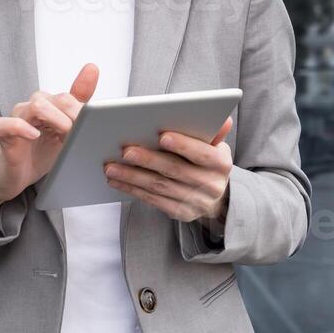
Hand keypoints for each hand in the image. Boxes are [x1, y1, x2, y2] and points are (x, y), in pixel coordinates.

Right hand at [0, 63, 98, 220]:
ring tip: (64, 136)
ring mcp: (17, 117)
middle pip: (56, 99)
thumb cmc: (40, 152)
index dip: (83, 109)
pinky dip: (21, 127)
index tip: (93, 120)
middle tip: (82, 134)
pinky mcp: (2, 133)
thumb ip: (81, 112)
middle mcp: (34, 106)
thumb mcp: (67, 135)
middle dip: (74, 116)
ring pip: (36, 105)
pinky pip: (5, 123)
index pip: (69, 97)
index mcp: (51, 105)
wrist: (15, 176)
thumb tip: (101, 92)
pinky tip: (34, 135)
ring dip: (56, 120)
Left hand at [103, 116, 234, 232]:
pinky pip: (153, 200)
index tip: (162, 136)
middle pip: (175, 171)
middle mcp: (211, 185)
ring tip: (111, 167)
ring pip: (160, 187)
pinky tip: (117, 181)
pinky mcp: (181, 213)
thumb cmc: (208, 162)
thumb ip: (213, 132)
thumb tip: (222, 119)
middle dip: (149, 160)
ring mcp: (196, 202)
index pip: (202, 154)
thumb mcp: (215, 145)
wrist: (216, 197)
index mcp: (221, 164)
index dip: (183, 145)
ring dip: (133, 176)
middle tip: (126, 151)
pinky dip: (133, 189)